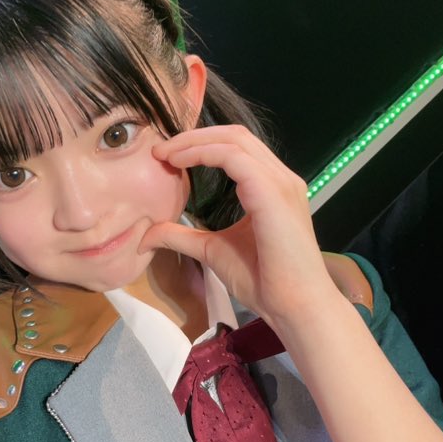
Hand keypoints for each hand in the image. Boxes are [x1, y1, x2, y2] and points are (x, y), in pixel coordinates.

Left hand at [138, 125, 336, 326]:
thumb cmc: (264, 282)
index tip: (166, 157)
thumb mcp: (212, 251)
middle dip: (194, 136)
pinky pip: (235, 158)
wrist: (294, 306)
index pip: (236, 148)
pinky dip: (204, 154)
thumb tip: (148, 235)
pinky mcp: (273, 192)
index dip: (200, 145)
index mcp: (271, 187)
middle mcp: (280, 178)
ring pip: (234, 140)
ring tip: (166, 154)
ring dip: (195, 142)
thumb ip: (182, 236)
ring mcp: (280, 182)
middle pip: (235, 135)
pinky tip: (180, 163)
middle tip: (161, 149)